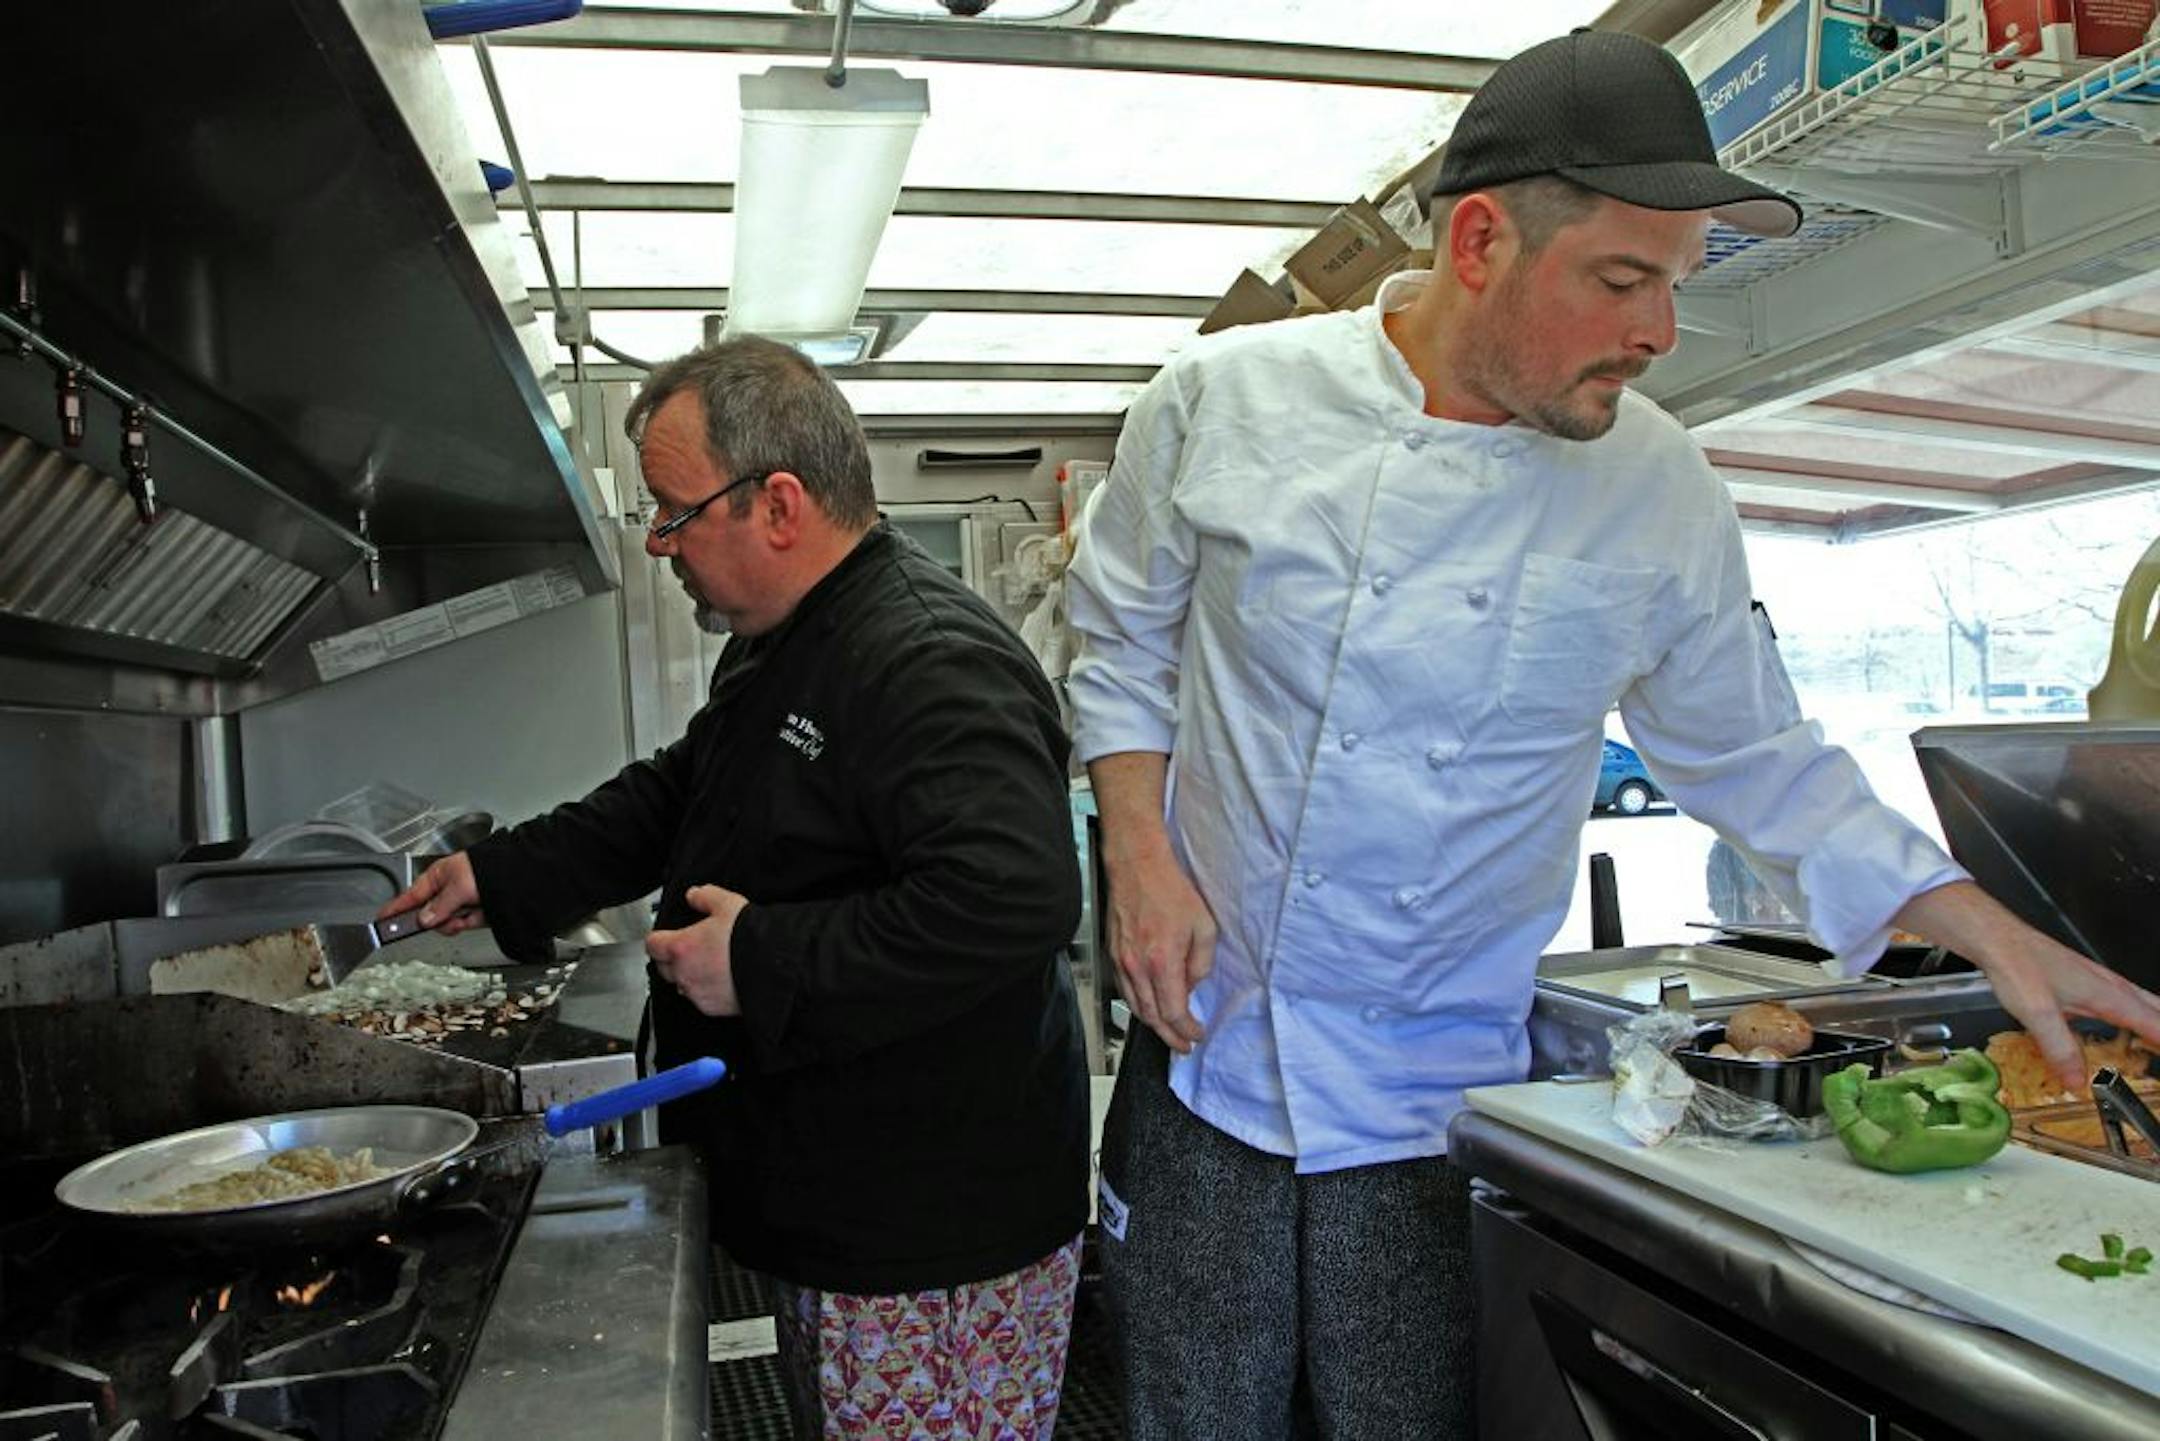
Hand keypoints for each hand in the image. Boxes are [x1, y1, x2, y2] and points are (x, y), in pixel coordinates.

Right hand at [379, 852, 484, 934]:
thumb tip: (424, 920)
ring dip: (460, 922)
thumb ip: (440, 905)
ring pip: (448, 923)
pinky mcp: (476, 912)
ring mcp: (461, 901)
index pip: (409, 896)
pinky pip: (466, 924)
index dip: (395, 909)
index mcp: (437, 877)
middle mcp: (447, 890)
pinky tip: (481, 913)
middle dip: (442, 921)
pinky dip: (473, 922)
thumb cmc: (489, 867)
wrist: (521, 873)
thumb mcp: (460, 885)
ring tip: (473, 910)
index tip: (380, 922)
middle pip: (430, 916)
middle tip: (454, 917)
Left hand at [647, 883, 748, 1016]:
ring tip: (711, 965)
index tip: (665, 936)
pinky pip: (701, 999)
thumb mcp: (728, 904)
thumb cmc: (749, 939)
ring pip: (682, 985)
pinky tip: (723, 980)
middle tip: (692, 949)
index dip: (659, 938)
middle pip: (664, 967)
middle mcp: (683, 974)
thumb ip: (706, 897)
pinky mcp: (712, 1008)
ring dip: (690, 976)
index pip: (652, 944)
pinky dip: (707, 990)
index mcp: (681, 947)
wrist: (773, 968)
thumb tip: (695, 895)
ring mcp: (697, 993)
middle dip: (673, 958)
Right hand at [1104, 843, 1217, 1054]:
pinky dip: (1139, 1005)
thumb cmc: (1170, 891)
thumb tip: (1192, 984)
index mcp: (1162, 962)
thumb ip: (1201, 963)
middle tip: (1183, 1045)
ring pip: (1136, 1007)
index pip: (1173, 1012)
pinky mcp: (1113, 955)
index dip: (1186, 1030)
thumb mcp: (1204, 926)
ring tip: (1169, 1032)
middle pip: (1152, 1018)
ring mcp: (1121, 962)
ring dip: (1153, 1025)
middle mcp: (1137, 968)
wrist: (1137, 867)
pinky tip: (1150, 1007)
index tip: (1197, 1034)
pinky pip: (1125, 991)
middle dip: (1169, 1037)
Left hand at [1897, 881, 2159, 1091]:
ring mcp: (2099, 982)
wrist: (1998, 939)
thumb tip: (2077, 1081)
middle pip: (2158, 1010)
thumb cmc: (2017, 966)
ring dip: (2156, 1022)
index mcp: (2109, 996)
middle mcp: (2110, 987)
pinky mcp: (2085, 982)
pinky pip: (2124, 1000)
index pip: (2156, 1024)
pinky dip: (2136, 1015)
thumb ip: (2060, 1049)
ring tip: (2155, 1046)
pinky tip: (2124, 1025)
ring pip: (2144, 1003)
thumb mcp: (2038, 1014)